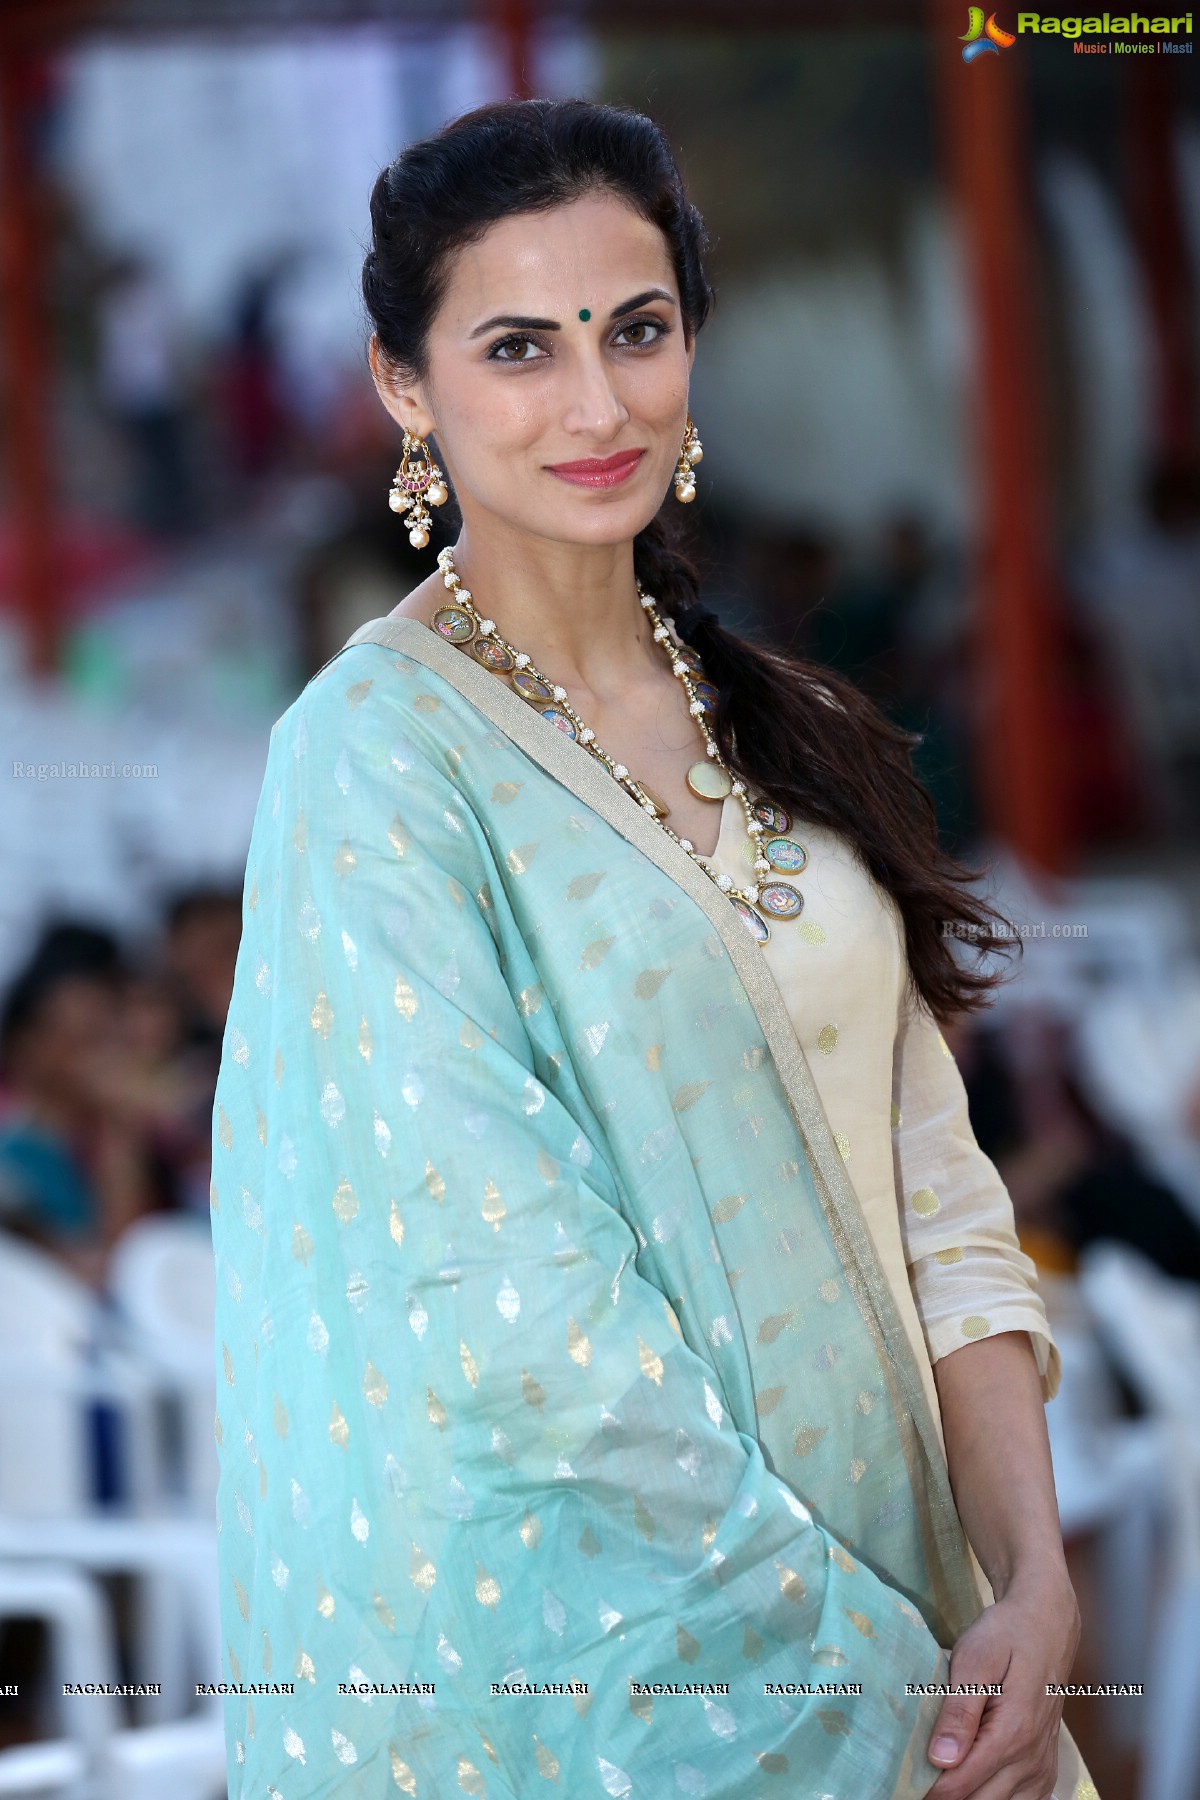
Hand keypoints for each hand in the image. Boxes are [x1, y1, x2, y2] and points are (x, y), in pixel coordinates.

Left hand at [924, 1567, 1080, 1799]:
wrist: (1046, 1624)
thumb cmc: (1005, 1635)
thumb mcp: (975, 1660)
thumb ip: (960, 1711)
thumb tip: (941, 1758)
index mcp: (1012, 1734)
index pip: (961, 1785)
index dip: (927, 1791)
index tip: (901, 1782)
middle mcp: (1031, 1760)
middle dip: (944, 1796)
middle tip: (913, 1780)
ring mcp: (1042, 1767)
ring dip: (971, 1798)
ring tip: (937, 1780)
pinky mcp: (1046, 1767)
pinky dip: (995, 1798)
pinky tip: (974, 1783)